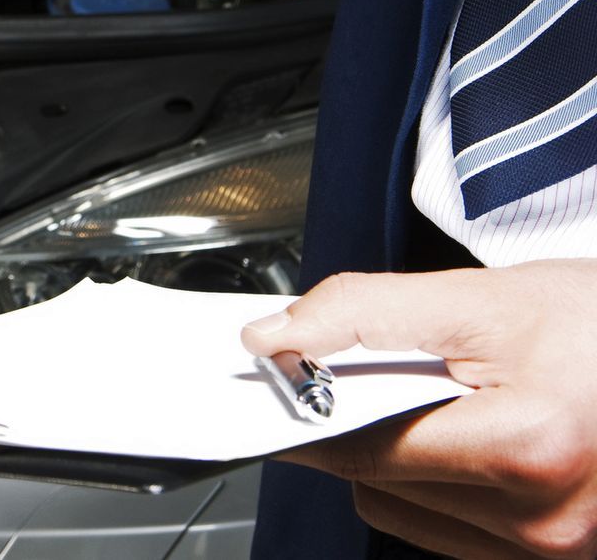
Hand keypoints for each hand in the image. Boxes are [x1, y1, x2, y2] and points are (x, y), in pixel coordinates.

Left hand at [242, 262, 596, 557]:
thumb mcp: (484, 295)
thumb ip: (363, 313)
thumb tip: (271, 339)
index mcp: (527, 450)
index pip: (358, 444)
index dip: (303, 407)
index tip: (273, 381)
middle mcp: (547, 521)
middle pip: (377, 482)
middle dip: (362, 422)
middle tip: (393, 372)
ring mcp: (558, 551)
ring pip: (404, 512)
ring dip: (402, 459)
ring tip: (454, 403)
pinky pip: (451, 533)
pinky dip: (439, 485)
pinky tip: (473, 437)